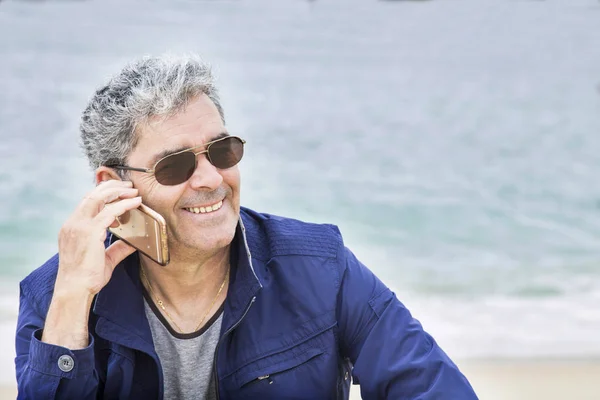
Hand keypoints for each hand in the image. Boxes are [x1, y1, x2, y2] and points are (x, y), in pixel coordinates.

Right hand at [55, 180, 141, 295]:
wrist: (76, 290)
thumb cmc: (87, 278)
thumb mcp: (105, 259)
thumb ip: (118, 248)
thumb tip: (135, 243)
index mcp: (72, 228)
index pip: (87, 202)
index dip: (103, 193)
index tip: (118, 190)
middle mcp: (73, 224)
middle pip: (92, 195)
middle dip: (111, 187)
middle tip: (128, 186)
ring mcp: (79, 226)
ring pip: (99, 198)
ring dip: (118, 192)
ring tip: (133, 191)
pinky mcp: (90, 232)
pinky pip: (110, 212)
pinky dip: (124, 204)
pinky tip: (136, 203)